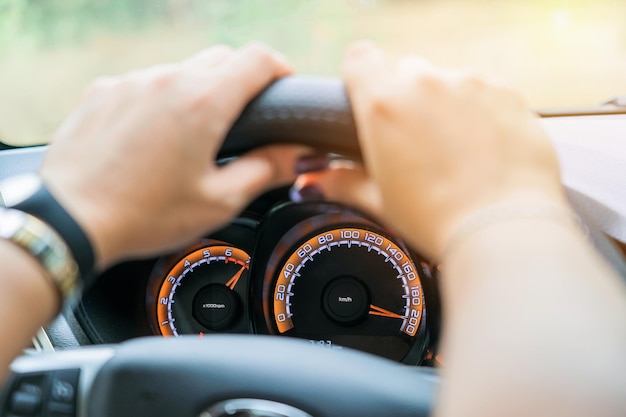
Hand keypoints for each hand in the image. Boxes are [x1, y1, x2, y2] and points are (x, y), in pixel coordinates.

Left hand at [41, 44, 306, 268]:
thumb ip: (266, 170)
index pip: (257, 58)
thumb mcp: (218, 200)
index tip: (283, 82)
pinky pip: (144, 83)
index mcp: (203, 103)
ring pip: (181, 70)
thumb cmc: (145, 215)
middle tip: (242, 118)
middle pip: (220, 58)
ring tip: (192, 135)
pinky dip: (160, 100)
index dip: (279, 67)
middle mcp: (167, 80)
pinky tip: (153, 137)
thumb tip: (298, 156)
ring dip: (197, 91)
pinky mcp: (104, 92)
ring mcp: (131, 82)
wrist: (70, 219)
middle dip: (239, 80)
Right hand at [295, 41, 565, 258]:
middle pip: (407, 71)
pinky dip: (483, 112)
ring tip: (456, 151)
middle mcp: (426, 83)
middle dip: (408, 98)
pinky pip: (486, 92)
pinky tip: (485, 150)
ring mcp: (471, 84)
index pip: (359, 58)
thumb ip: (341, 182)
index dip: (362, 76)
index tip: (370, 97)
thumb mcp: (379, 201)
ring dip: (447, 105)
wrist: (501, 230)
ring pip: (448, 81)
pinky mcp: (507, 94)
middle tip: (416, 141)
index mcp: (384, 103)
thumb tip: (315, 182)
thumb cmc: (435, 219)